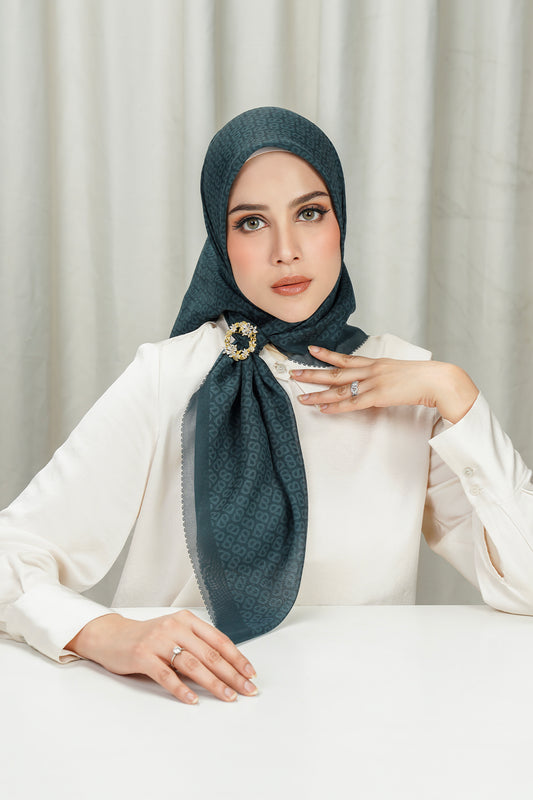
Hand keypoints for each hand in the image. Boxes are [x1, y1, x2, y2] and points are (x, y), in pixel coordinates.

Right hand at [65, 610, 257, 704]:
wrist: (112, 636)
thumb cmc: (148, 637)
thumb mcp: (175, 633)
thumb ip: (196, 644)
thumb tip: (227, 667)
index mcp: (186, 620)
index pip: (219, 639)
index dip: (237, 658)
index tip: (250, 674)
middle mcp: (174, 627)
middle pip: (210, 653)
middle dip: (232, 674)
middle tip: (247, 690)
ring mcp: (158, 641)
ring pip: (192, 664)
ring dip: (213, 683)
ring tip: (227, 697)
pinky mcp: (142, 656)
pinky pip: (166, 675)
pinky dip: (181, 689)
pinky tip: (193, 701)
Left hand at [291, 345, 478, 423]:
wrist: (437, 380)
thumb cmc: (422, 378)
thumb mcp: (398, 371)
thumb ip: (383, 375)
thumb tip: (373, 382)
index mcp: (376, 362)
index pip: (346, 357)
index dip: (327, 354)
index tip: (310, 350)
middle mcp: (371, 370)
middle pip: (336, 371)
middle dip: (313, 373)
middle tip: (293, 373)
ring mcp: (373, 383)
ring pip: (339, 388)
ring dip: (318, 394)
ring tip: (301, 396)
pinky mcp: (378, 396)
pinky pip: (352, 403)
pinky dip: (336, 407)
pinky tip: (323, 408)